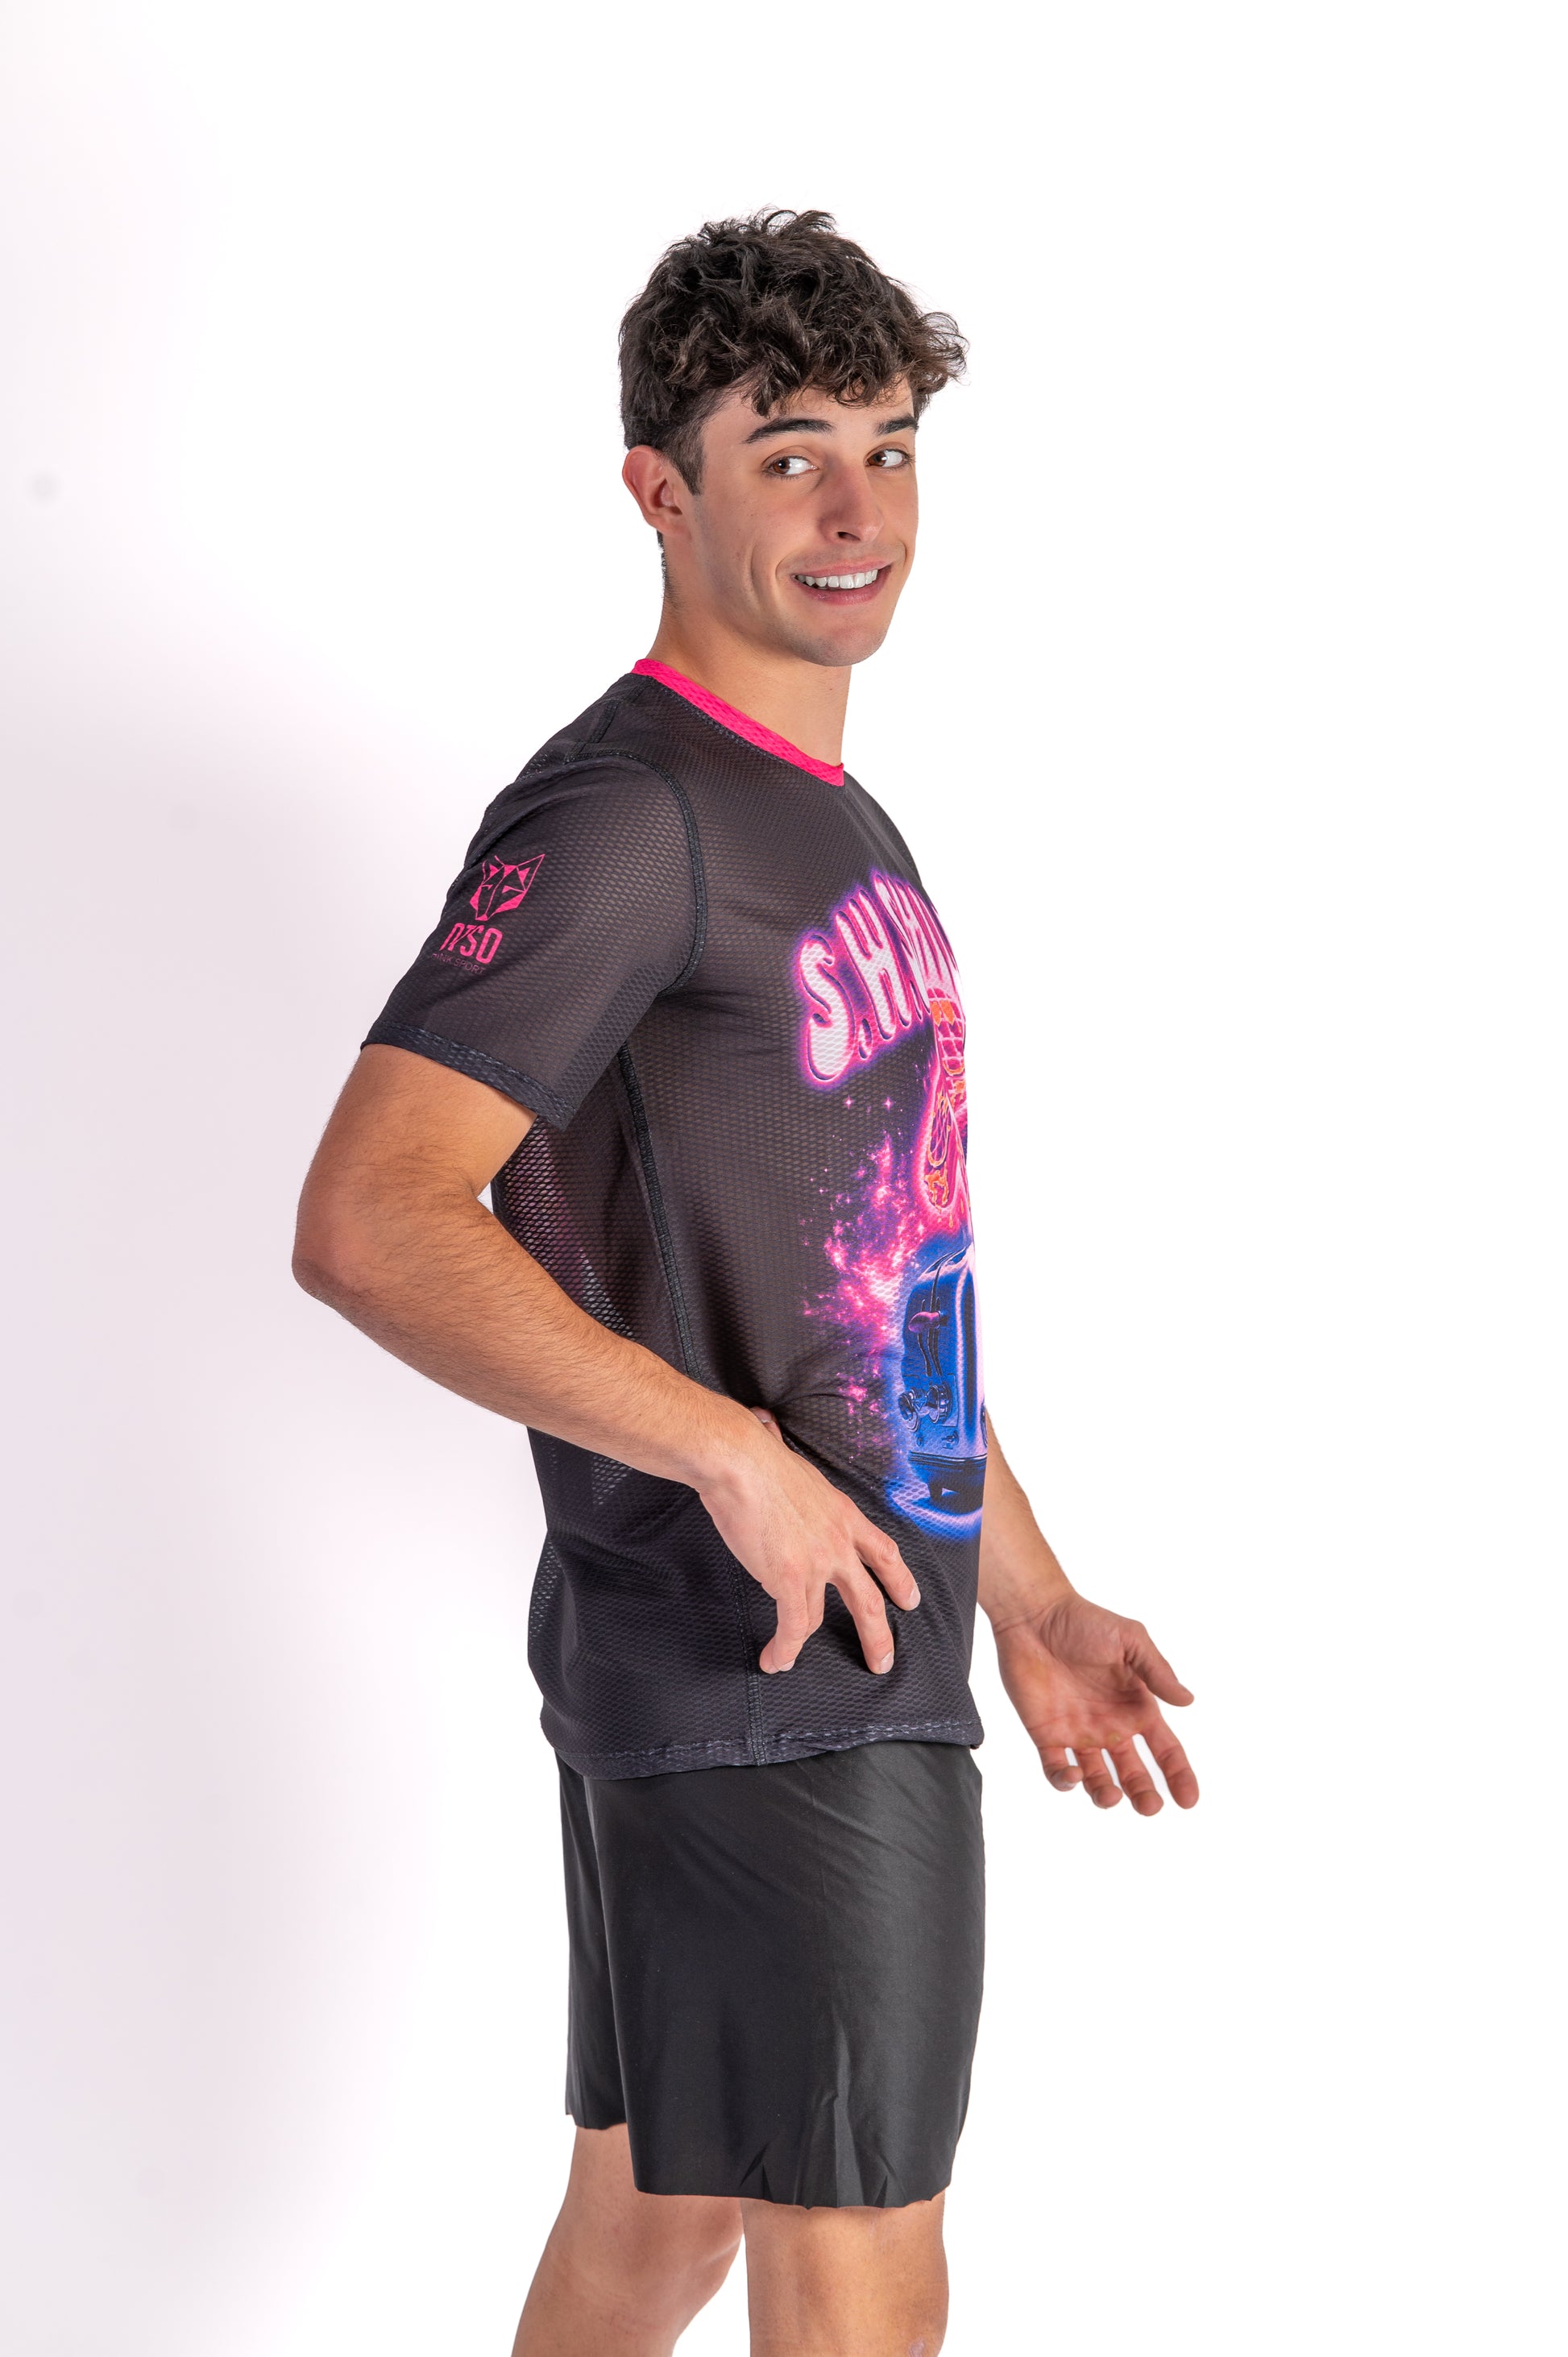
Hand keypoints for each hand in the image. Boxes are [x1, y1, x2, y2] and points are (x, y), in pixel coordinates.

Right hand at [699, 1407, 921, 1676]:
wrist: (740, 1461)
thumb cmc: (756, 1457)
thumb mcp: (796, 1470)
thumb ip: (794, 1481)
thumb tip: (772, 1441)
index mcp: (843, 1514)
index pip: (883, 1552)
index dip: (898, 1579)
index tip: (909, 1598)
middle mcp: (838, 1541)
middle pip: (870, 1597)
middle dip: (879, 1634)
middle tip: (883, 1659)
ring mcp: (817, 1563)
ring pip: (819, 1617)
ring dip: (802, 1642)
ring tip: (788, 1658)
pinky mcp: (791, 1579)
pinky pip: (792, 1625)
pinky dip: (784, 1647)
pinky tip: (776, 1660)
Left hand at [992, 1593, 1198, 1813]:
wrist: (1034, 1616)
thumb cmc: (1085, 1622)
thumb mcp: (1130, 1640)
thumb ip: (1157, 1671)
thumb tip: (1188, 1700)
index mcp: (1136, 1707)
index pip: (1165, 1750)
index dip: (1178, 1776)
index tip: (1188, 1801)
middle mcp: (1110, 1726)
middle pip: (1134, 1773)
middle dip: (1144, 1794)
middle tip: (1150, 1807)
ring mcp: (1078, 1733)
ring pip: (1098, 1779)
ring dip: (1106, 1795)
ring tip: (1112, 1797)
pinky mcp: (1046, 1735)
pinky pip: (1057, 1770)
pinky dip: (1065, 1781)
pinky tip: (1074, 1775)